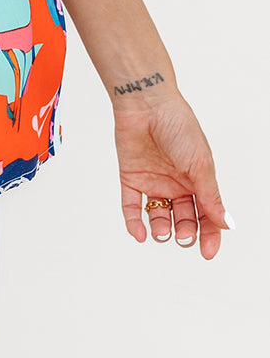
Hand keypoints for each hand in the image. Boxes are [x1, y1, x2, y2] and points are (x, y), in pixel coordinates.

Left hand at [114, 89, 232, 259]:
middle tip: (183, 237)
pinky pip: (131, 205)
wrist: (147, 104)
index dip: (209, 234)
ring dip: (160, 229)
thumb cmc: (179, 127)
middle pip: (183, 218)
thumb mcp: (200, 165)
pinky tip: (139, 234)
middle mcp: (175, 183)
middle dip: (185, 232)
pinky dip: (133, 222)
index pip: (206, 214)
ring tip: (162, 233)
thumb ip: (210, 196)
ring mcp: (153, 180)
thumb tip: (226, 224)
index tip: (208, 252)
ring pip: (158, 215)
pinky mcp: (130, 176)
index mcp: (197, 179)